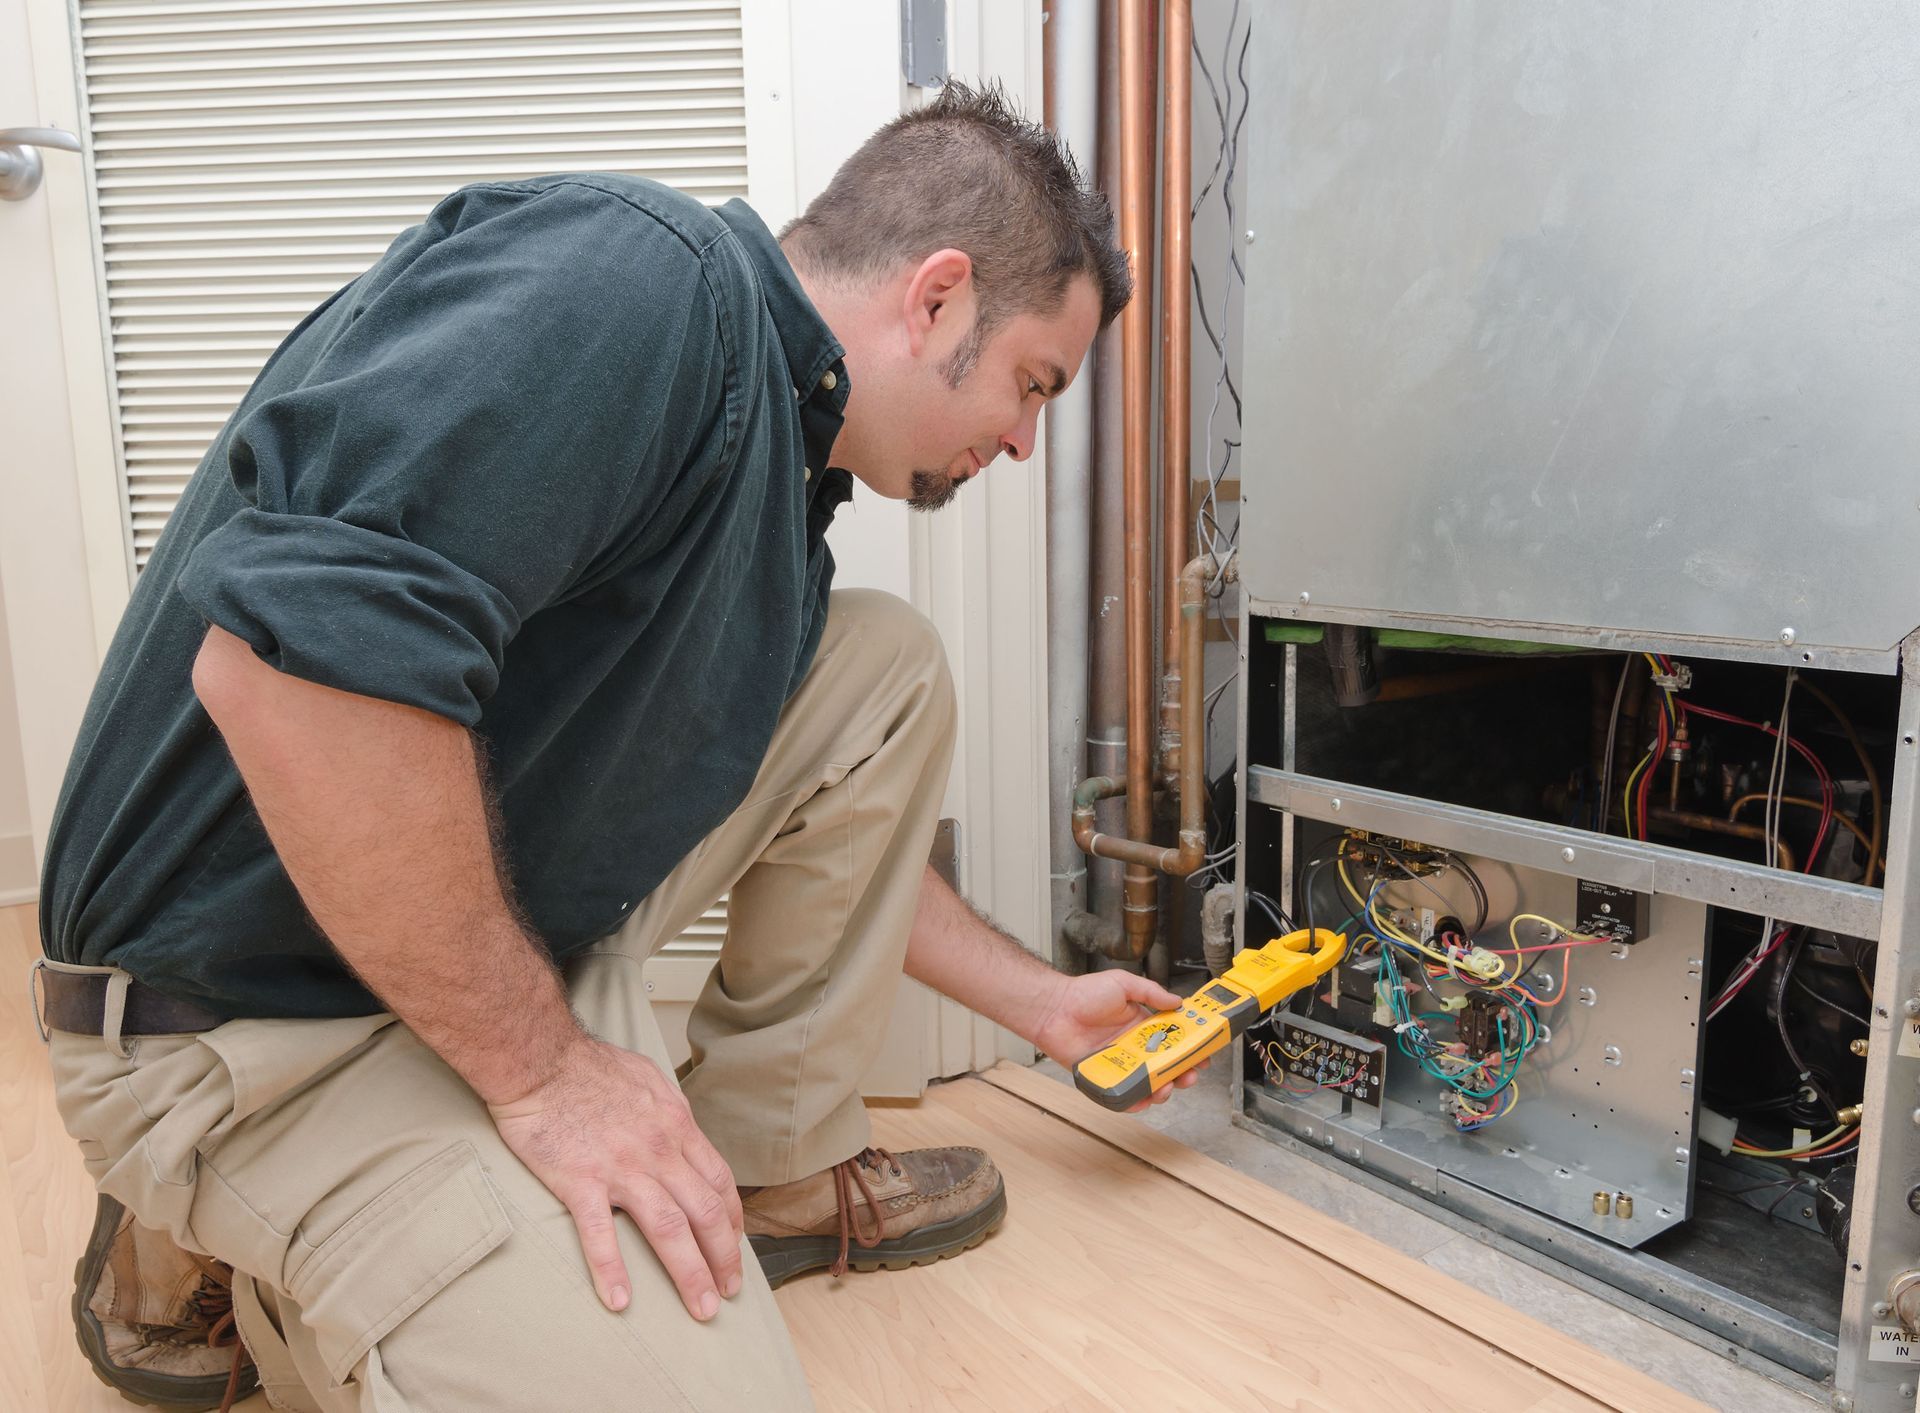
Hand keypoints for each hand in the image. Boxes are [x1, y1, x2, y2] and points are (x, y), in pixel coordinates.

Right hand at [487, 1037, 743, 1320]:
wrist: (541, 1059)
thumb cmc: (591, 1066)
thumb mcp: (649, 1079)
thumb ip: (670, 1111)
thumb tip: (684, 1132)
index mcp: (676, 1126)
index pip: (719, 1181)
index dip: (733, 1219)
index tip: (735, 1247)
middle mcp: (658, 1151)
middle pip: (705, 1212)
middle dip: (724, 1257)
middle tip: (728, 1292)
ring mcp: (621, 1167)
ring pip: (668, 1228)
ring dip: (690, 1273)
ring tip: (701, 1309)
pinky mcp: (580, 1181)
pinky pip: (600, 1233)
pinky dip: (611, 1269)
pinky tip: (620, 1301)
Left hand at [1030, 971, 1207, 1112]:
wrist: (1053, 1008)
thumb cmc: (1083, 994)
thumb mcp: (1124, 984)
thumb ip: (1152, 993)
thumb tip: (1178, 1002)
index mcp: (1142, 1025)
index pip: (1173, 1040)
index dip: (1190, 1047)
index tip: (1204, 1052)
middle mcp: (1133, 1046)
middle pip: (1166, 1066)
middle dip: (1183, 1073)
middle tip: (1190, 1074)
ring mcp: (1120, 1063)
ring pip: (1148, 1084)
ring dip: (1163, 1089)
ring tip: (1168, 1086)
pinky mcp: (1104, 1077)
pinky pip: (1124, 1095)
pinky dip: (1136, 1101)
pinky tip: (1145, 1098)